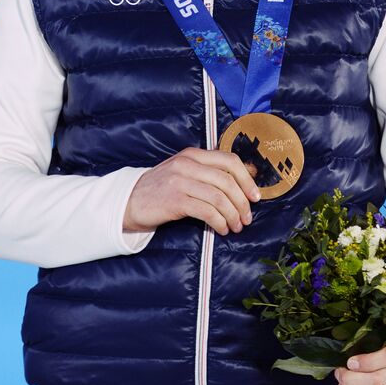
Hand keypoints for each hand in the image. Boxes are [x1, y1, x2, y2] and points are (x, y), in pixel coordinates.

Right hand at [123, 146, 260, 235]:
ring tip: (236, 227)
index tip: (256, 196)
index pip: (229, 160)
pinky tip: (222, 229)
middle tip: (247, 218)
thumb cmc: (162, 189)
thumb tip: (250, 174)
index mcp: (192, 155)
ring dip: (233, 215)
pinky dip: (220, 222)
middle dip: (243, 202)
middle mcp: (187, 164)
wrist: (129, 202)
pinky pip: (207, 211)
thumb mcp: (186, 173)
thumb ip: (212, 172)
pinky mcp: (175, 200)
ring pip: (219, 197)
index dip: (248, 179)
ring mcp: (180, 181)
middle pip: (228, 180)